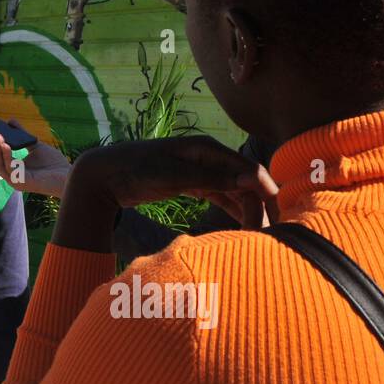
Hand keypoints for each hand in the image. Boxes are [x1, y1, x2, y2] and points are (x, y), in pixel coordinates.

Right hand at [0, 119, 71, 197]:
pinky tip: (6, 144)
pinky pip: (9, 168)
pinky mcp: (22, 183)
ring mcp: (15, 181)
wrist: (69, 176)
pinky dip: (6, 155)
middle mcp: (11, 176)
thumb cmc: (54, 164)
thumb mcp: (35, 145)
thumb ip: (22, 135)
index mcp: (12, 168)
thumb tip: (10, 121)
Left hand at [66, 136, 278, 231]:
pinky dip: (231, 208)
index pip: (248, 170)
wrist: (105, 174)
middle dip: (259, 204)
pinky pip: (219, 196)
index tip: (278, 216)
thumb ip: (210, 178)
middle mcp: (208, 157)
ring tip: (259, 234)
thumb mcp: (173, 175)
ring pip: (233, 190)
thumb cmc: (137, 170)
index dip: (266, 192)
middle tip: (270, 232)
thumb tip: (250, 181)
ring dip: (247, 209)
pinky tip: (243, 225)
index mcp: (207, 148)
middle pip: (244, 181)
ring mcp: (200, 170)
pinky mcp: (191, 183)